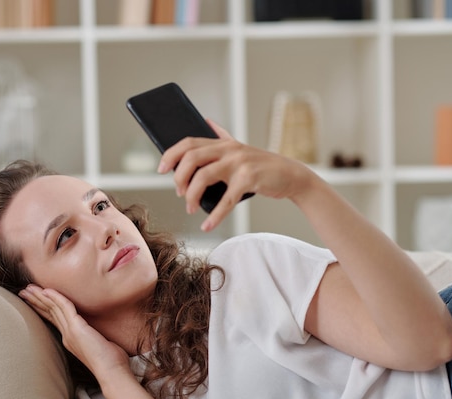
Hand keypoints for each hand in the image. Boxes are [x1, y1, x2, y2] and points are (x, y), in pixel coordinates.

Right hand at [19, 285, 130, 382]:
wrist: (111, 372)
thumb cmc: (110, 360)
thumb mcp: (98, 344)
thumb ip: (92, 336)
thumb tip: (97, 331)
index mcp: (71, 339)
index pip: (54, 319)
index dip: (44, 308)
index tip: (34, 299)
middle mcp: (67, 335)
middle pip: (49, 313)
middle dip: (36, 301)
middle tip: (23, 291)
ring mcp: (70, 331)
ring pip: (52, 309)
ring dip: (40, 296)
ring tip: (28, 288)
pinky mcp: (77, 327)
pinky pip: (64, 307)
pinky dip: (55, 297)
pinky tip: (46, 290)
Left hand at [157, 120, 312, 230]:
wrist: (291, 175)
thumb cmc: (262, 165)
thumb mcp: (240, 148)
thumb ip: (222, 136)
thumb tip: (206, 121)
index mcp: (222, 142)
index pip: (189, 142)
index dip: (171, 154)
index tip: (160, 169)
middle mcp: (229, 149)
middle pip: (191, 157)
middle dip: (179, 177)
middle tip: (178, 192)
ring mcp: (239, 163)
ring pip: (203, 177)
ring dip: (191, 195)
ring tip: (190, 207)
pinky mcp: (249, 179)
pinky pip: (226, 200)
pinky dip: (215, 215)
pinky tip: (207, 225)